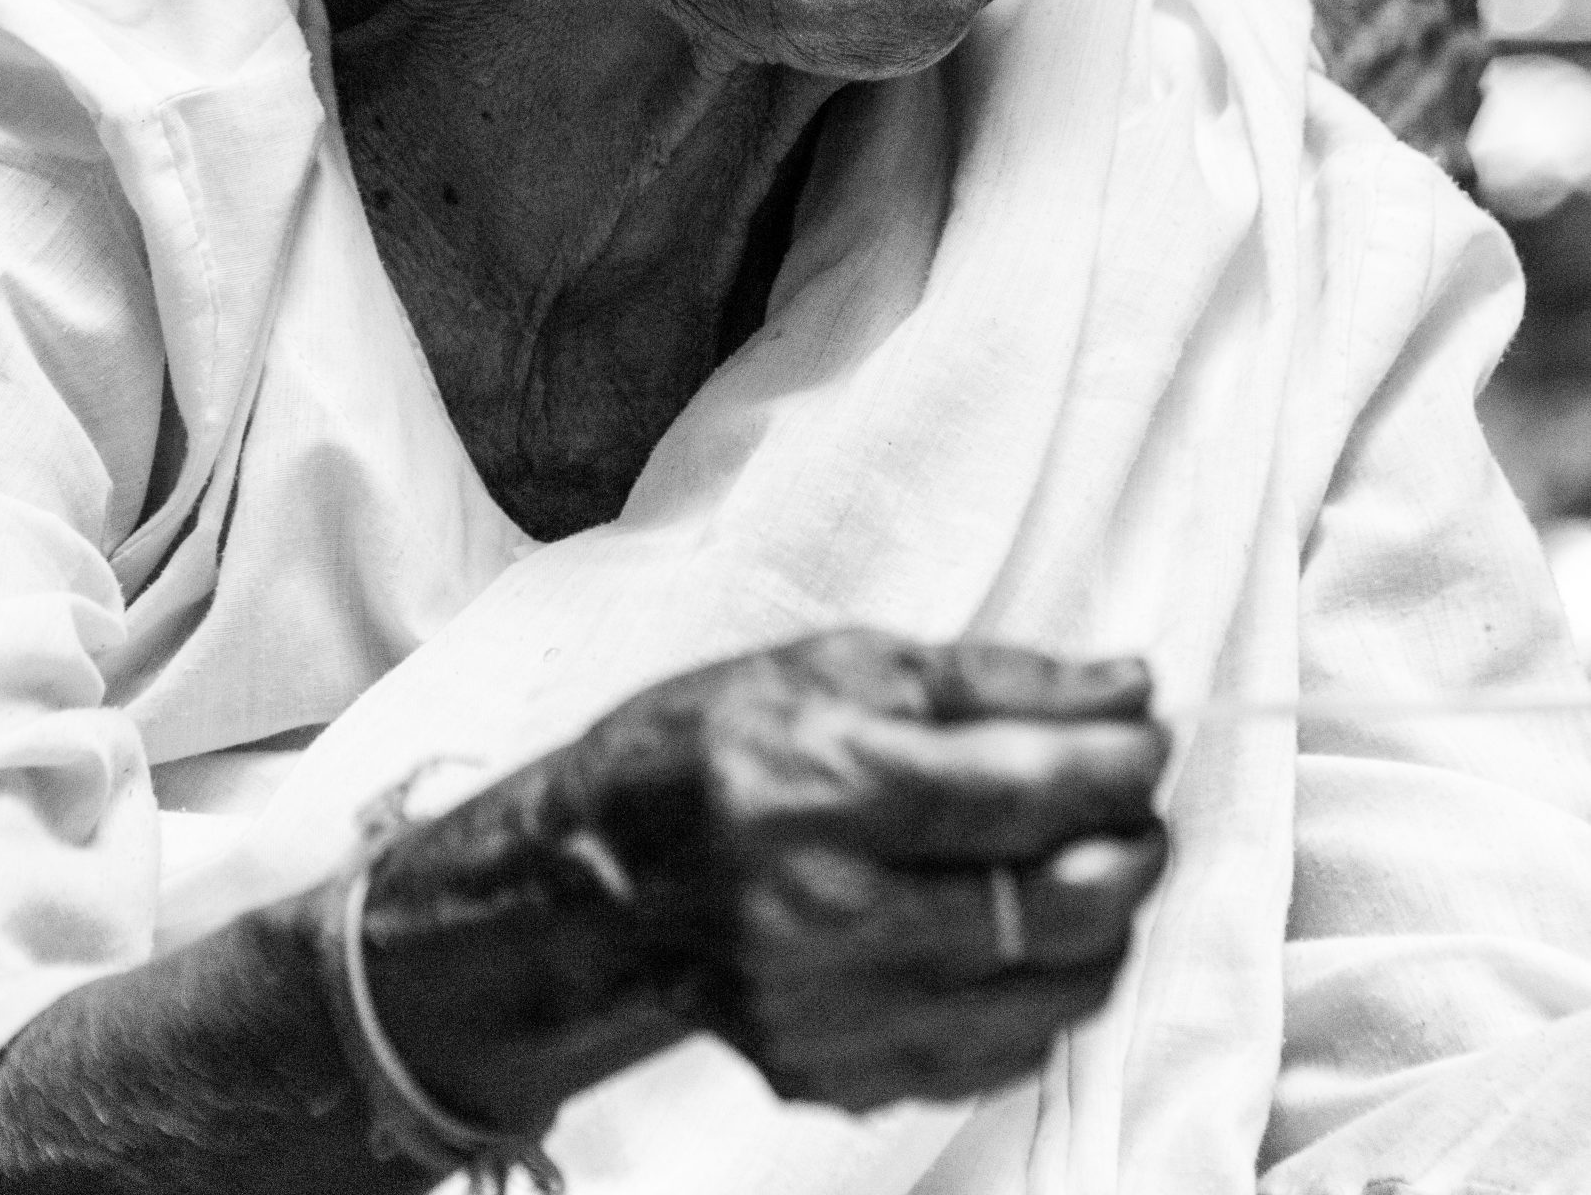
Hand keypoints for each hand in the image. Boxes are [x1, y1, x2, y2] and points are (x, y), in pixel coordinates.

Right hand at [351, 628, 1167, 1128]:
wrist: (595, 880)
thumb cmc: (712, 747)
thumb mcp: (837, 667)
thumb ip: (995, 680)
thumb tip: (1128, 686)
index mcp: (830, 786)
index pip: (1029, 789)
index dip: (1117, 759)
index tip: (1147, 732)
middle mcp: (834, 912)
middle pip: (1062, 901)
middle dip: (1135, 842)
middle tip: (1134, 800)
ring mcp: (838, 1011)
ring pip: (1053, 990)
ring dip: (1106, 920)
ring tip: (1091, 860)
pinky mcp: (840, 1074)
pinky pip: (999, 1050)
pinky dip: (1042, 988)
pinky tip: (1022, 930)